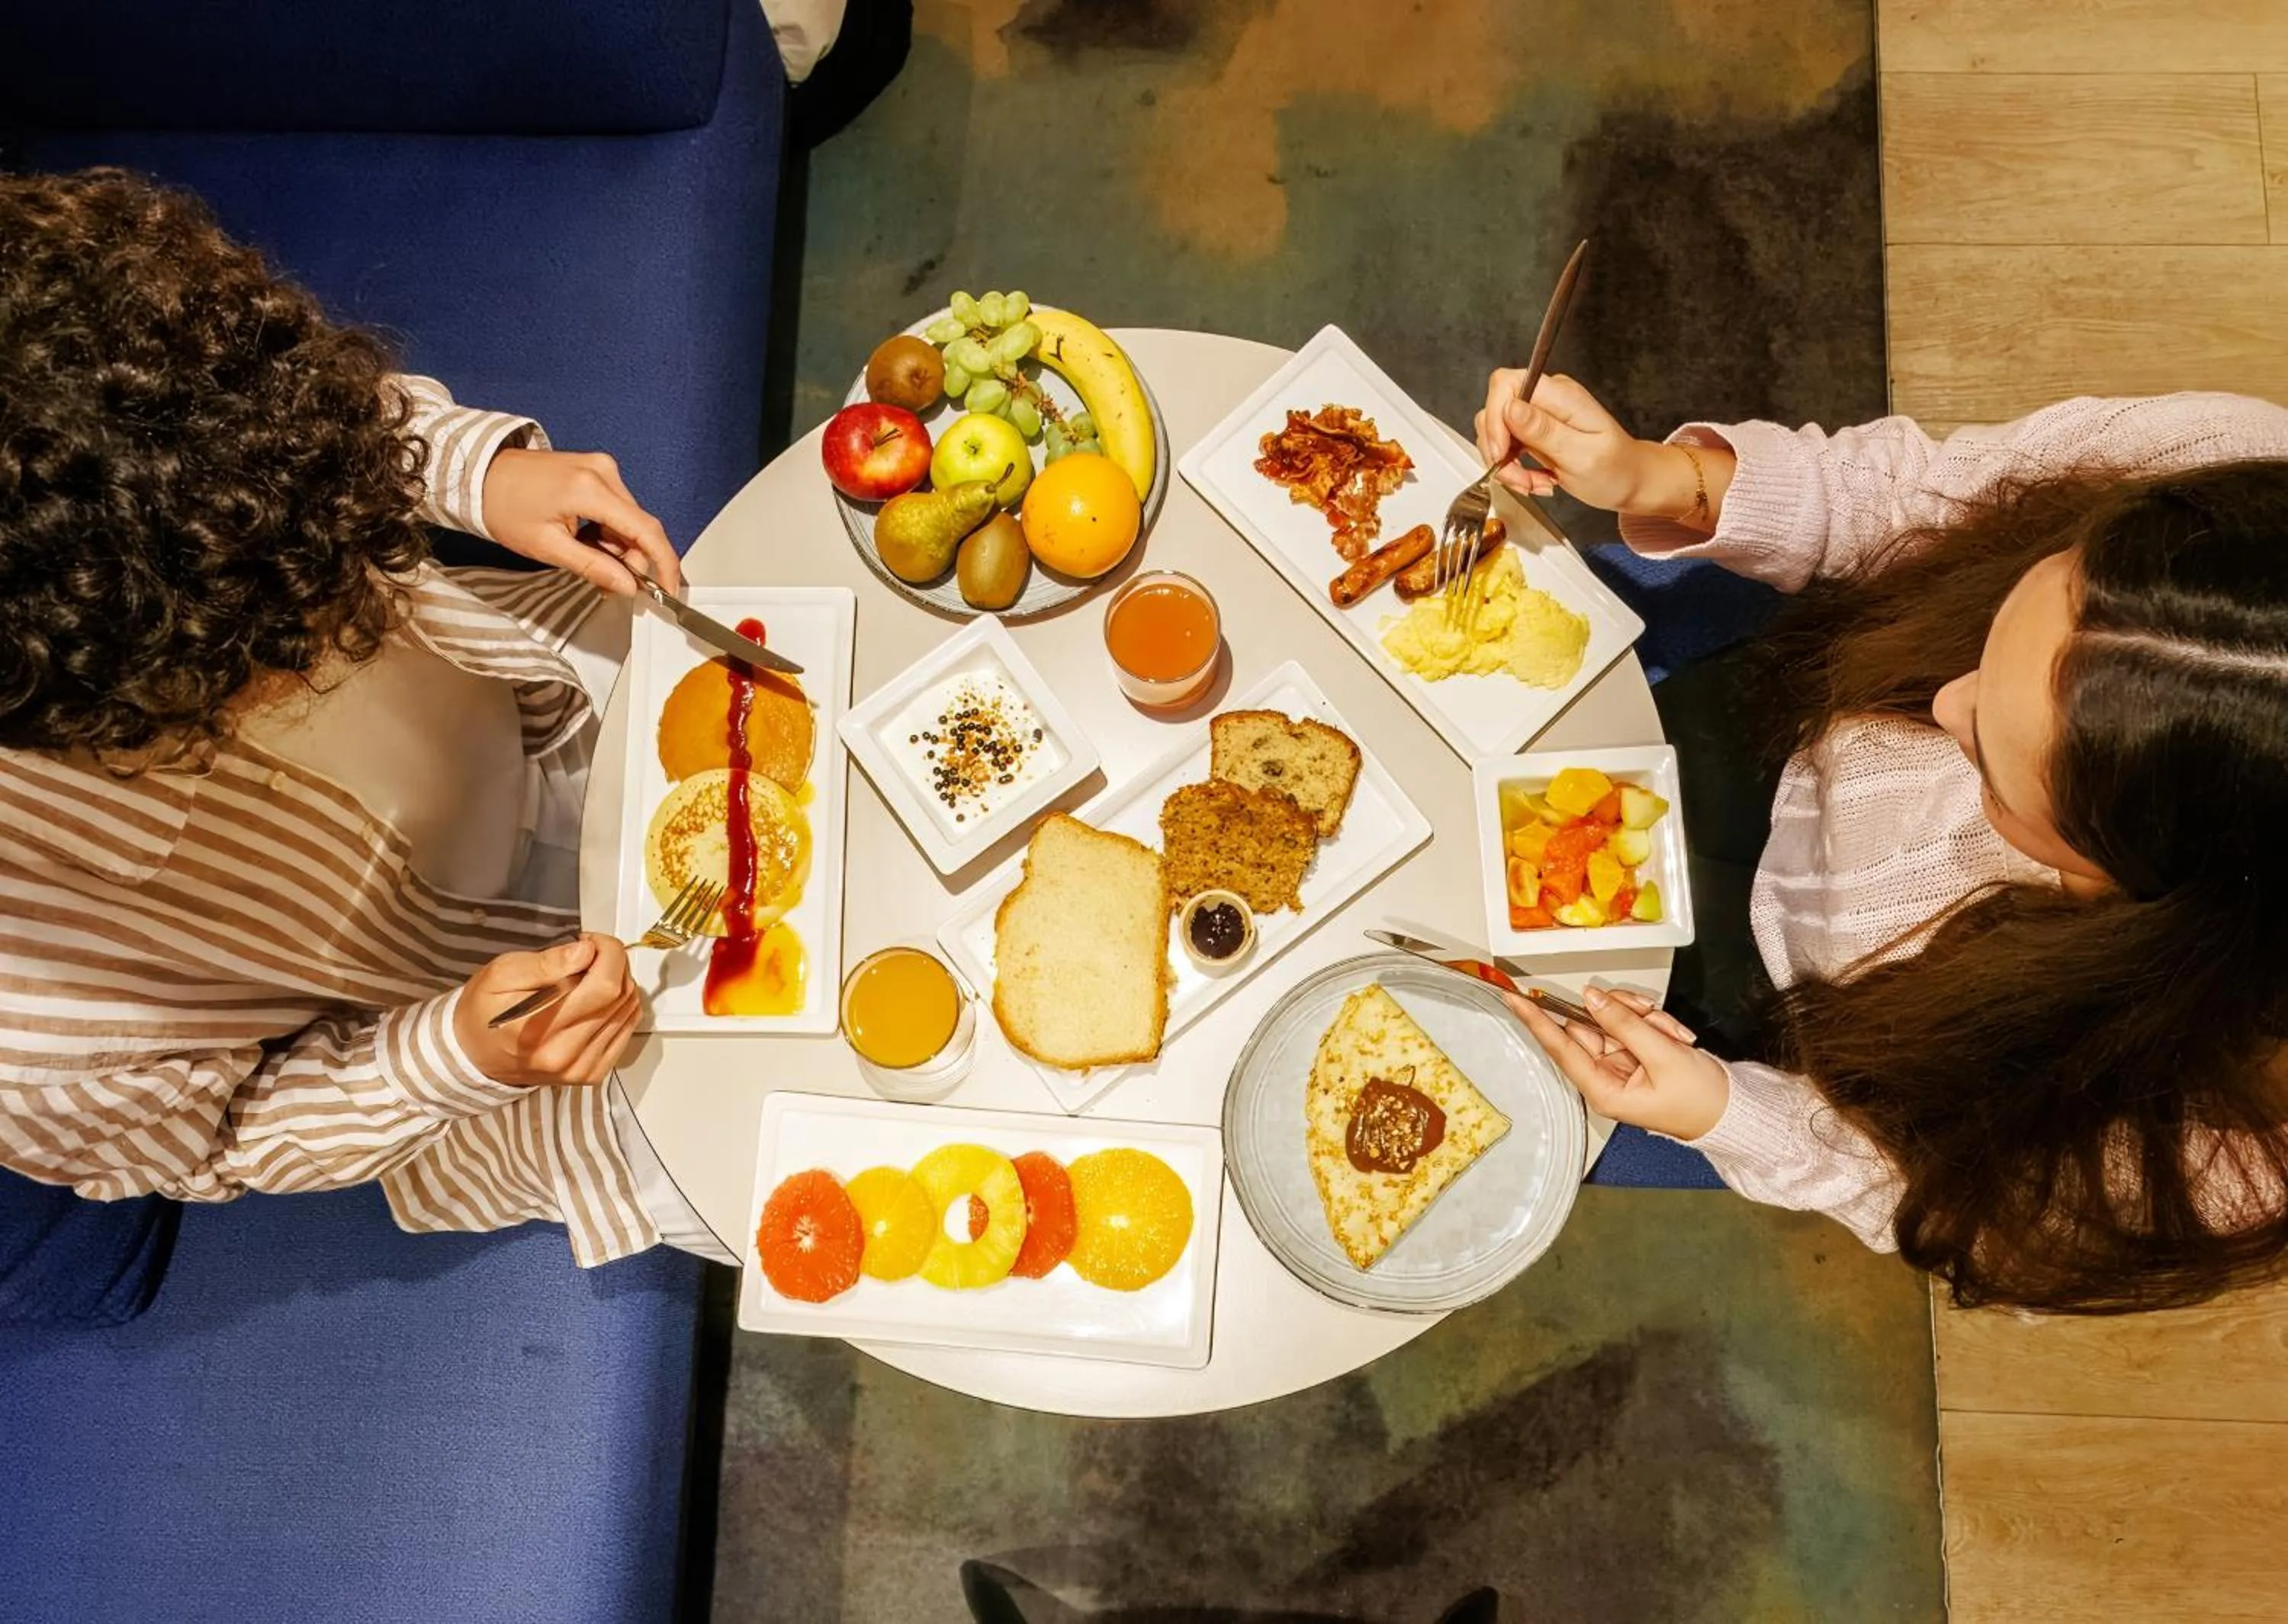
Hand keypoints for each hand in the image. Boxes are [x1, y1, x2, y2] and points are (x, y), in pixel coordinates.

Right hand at [452, 935, 642, 1085]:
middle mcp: (565, 1055)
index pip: (604, 986)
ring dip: (620, 982)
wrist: (474, 1054)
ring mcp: (581, 1069)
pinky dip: (622, 1006)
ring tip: (592, 974)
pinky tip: (600, 997)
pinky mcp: (592, 1074)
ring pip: (629, 1011)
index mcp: (539, 1029)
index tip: (591, 942)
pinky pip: (627, 1030)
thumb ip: (546, 963)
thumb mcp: (501, 974)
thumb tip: (587, 951)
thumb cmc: (484, 1011)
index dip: (608, 953)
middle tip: (590, 953)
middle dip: (614, 963)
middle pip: (621, 996)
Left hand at [482, 447, 681, 597]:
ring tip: (593, 563)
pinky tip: (590, 542)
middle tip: (613, 586)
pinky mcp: (596, 470)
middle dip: (634, 561)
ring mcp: (601, 468)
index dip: (663, 564)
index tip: (667, 589)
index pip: (646, 530)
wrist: (480, 474)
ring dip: (620, 547)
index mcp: (592, 489)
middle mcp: (604, 472)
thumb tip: (628, 586)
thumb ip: (594, 567)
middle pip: (640, 526)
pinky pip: (617, 508)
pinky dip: (610, 531)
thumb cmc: (504, 506)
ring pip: (630, 519)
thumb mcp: (548, 547)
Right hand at [1473, 372, 1688, 514]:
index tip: (1502, 452)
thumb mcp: (1583, 455)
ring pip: (1495, 432)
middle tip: (1519, 479)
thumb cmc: (1616, 469)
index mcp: (1560, 395)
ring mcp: (1537, 416)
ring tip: (1531, 484)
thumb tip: (1510, 407)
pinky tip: (1534, 481)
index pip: (1506, 384)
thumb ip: (1545, 431)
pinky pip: (1505, 447)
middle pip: (1495, 409)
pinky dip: (1512, 470)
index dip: (1494, 416)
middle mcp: (1545, 399)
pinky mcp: (1532, 433)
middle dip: (1497, 449)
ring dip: (1505, 465)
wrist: (1629, 481)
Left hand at [1505, 984, 1729, 1140]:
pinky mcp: (1634, 1052)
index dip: (1537, 1021)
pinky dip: (1654, 1022)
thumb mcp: (1664, 1057)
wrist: (1732, 1110)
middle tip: (1651, 1016)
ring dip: (1644, 1017)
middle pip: (1591, 1024)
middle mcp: (1604, 1076)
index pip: (1561, 1048)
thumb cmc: (1700, 1099)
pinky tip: (1676, 1037)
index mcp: (1603, 1090)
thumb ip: (1625, 1024)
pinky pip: (1632, 1023)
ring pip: (1613, 1018)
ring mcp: (1619, 1062)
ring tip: (1673, 1036)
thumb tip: (1590, 997)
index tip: (1514, 999)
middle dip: (1623, 1013)